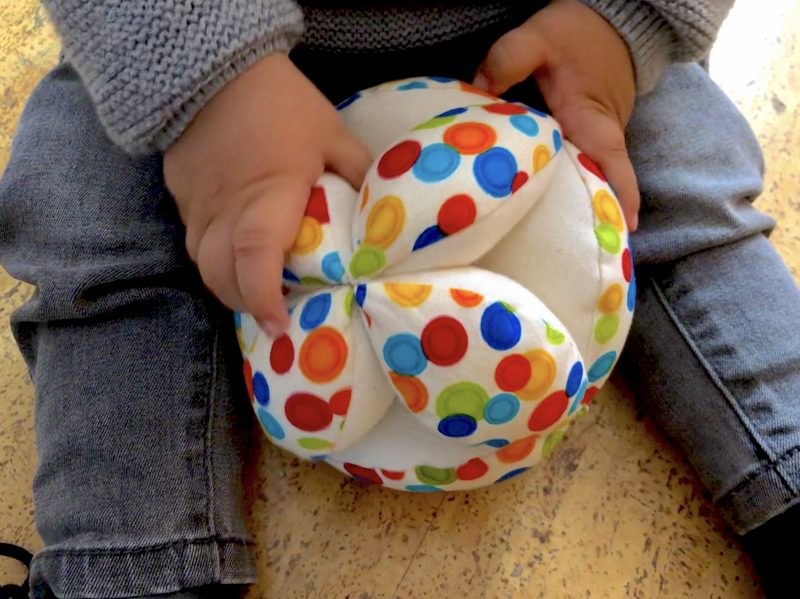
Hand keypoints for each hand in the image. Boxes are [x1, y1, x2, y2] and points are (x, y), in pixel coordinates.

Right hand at [164, 53, 371, 334]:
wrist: (213, 66)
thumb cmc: (280, 102)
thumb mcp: (330, 133)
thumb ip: (356, 171)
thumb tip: (381, 209)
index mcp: (268, 195)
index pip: (257, 257)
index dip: (265, 297)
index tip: (278, 324)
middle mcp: (226, 209)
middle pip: (221, 275)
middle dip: (245, 304)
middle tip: (271, 314)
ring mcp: (196, 205)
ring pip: (202, 263)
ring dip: (226, 285)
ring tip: (252, 291)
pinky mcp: (180, 196)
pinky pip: (192, 239)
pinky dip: (212, 257)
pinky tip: (231, 255)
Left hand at [473, 0, 638, 229]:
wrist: (612, 20)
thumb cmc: (581, 31)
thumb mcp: (541, 35)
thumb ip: (509, 58)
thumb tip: (480, 88)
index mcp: (592, 120)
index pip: (611, 164)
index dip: (618, 197)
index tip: (621, 230)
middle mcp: (597, 136)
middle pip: (596, 185)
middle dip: (587, 218)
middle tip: (566, 252)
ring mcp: (593, 138)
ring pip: (585, 179)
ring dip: (573, 205)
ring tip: (546, 242)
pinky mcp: (583, 135)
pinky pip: (576, 165)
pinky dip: (562, 185)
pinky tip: (536, 203)